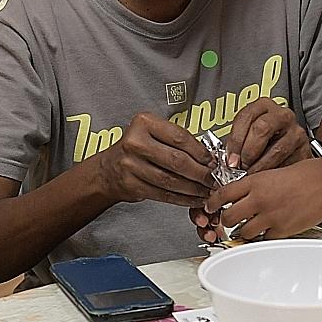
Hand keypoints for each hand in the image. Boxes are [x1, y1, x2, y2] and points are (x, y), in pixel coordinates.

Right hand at [92, 112, 212, 207]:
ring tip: (206, 190)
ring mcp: (131, 165)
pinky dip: (182, 199)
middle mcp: (135, 142)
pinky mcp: (131, 185)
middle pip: (177, 160)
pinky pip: (163, 194)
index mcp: (144, 123)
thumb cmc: (135, 149)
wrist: (107, 169)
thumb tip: (209, 158)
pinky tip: (193, 199)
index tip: (213, 161)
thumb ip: (176, 141)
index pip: (180, 138)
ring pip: (171, 180)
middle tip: (214, 179)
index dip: (201, 152)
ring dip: (193, 188)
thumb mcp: (152, 133)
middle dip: (200, 173)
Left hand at [196, 158, 321, 241]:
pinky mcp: (281, 230)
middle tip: (229, 221)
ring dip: (243, 232)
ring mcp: (269, 216)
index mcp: (255, 182)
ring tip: (249, 228)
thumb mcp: (274, 172)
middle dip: (226, 221)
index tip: (210, 207)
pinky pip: (263, 239)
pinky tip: (267, 232)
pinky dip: (263, 238)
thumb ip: (257, 185)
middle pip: (228, 217)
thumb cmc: (307, 174)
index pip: (223, 194)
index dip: (212, 203)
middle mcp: (258, 199)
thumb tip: (246, 194)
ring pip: (243, 232)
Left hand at [224, 98, 311, 172]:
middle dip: (248, 151)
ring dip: (260, 166)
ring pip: (276, 149)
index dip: (235, 140)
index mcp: (264, 106)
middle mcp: (282, 115)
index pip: (246, 117)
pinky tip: (267, 177)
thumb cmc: (265, 142)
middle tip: (241, 166)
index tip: (230, 158)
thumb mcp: (249, 134)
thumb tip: (230, 161)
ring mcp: (296, 131)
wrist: (290, 150)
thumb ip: (239, 142)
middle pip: (262, 128)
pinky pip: (288, 162)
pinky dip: (275, 173)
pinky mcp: (304, 148)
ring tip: (251, 175)